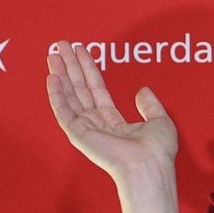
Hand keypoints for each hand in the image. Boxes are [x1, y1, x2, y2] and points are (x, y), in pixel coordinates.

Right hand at [46, 42, 177, 181]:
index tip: (81, 51)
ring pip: (70, 96)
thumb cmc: (156, 152)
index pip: (97, 91)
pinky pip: (63, 111)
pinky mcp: (78, 134)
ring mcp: (86, 130)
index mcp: (115, 124)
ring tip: (54, 54)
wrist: (148, 166)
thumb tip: (143, 90)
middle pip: (80, 90)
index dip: (89, 70)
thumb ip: (150, 105)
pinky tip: (53, 77)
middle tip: (62, 46)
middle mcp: (98, 126)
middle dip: (71, 67)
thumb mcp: (160, 121)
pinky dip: (57, 94)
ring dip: (61, 74)